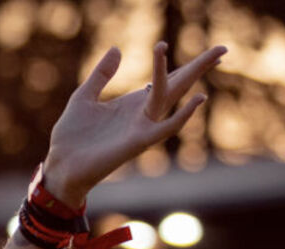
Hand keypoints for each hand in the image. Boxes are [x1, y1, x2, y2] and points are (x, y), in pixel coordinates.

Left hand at [41, 41, 226, 205]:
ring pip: (172, 97)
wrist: (60, 164)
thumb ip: (101, 74)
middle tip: (223, 48)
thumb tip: (117, 48)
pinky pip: (167, 127)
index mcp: (132, 103)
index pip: (163, 79)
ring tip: (209, 57)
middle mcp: (143, 114)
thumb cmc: (72, 136)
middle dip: (199, 67)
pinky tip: (199, 98)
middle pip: (177, 85)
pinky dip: (184, 114)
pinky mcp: (139, 142)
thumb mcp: (84, 97)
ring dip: (189, 76)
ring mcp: (143, 127)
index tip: (197, 48)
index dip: (179, 63)